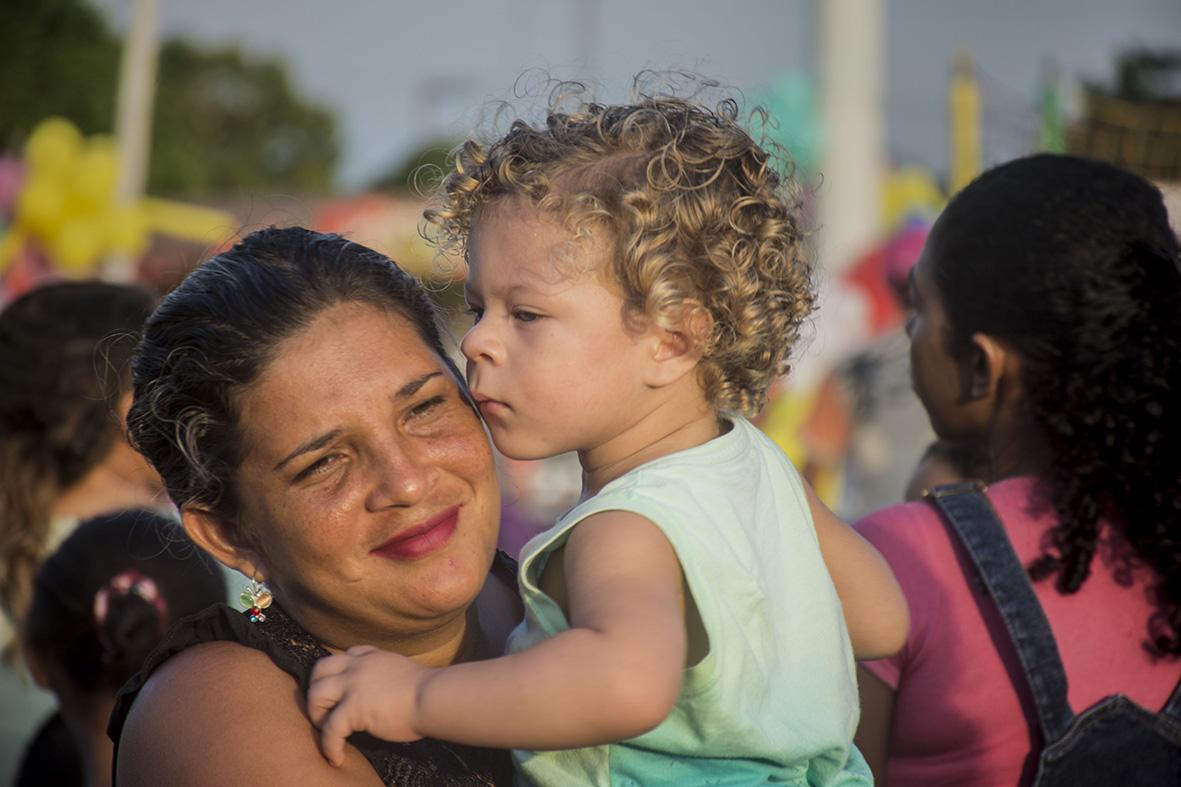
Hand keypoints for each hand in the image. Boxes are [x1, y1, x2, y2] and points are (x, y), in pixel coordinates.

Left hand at [307, 645, 430, 765]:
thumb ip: (387, 675)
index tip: (341, 690)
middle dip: (317, 690)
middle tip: (326, 712)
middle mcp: (358, 666)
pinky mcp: (353, 708)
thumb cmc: (428, 690)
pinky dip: (329, 746)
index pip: (345, 656)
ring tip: (328, 733)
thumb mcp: (402, 670)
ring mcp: (353, 685)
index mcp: (372, 657)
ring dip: (317, 715)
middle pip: (320, 669)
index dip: (338, 673)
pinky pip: (330, 729)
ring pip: (316, 694)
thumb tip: (386, 691)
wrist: (434, 697)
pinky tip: (336, 758)